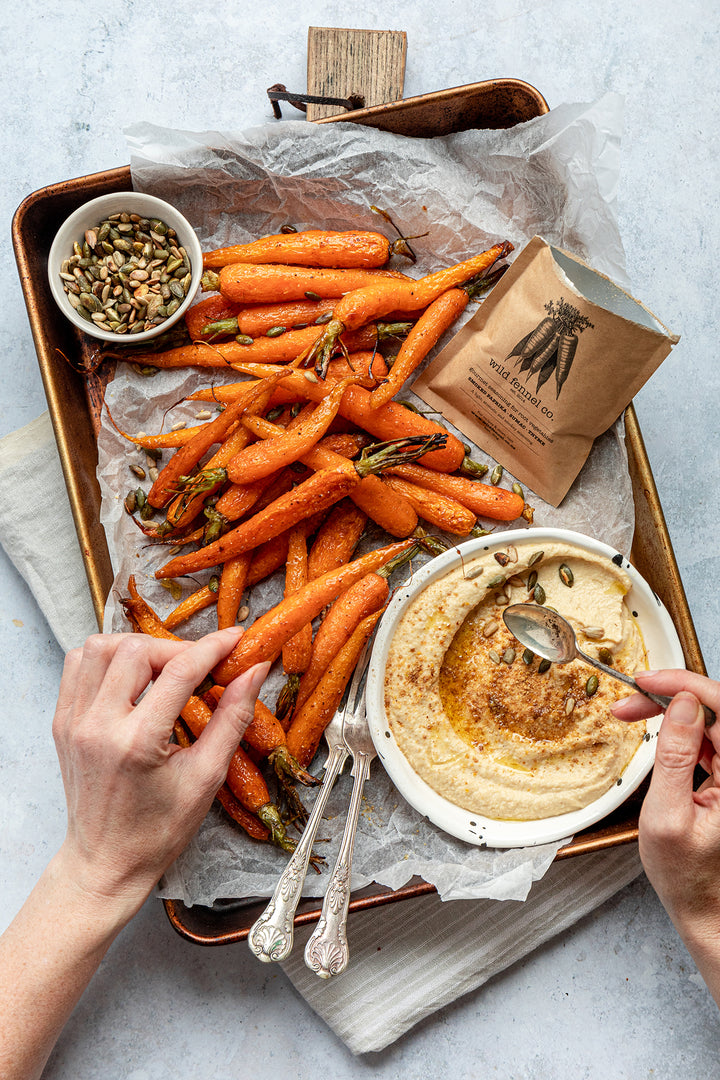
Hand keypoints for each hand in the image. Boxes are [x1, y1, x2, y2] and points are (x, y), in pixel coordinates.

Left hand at [52, 628, 269, 915]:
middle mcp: (97, 726)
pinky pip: (78, 665)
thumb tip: (256, 671)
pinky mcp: (62, 722)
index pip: (179, 672)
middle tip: (200, 665)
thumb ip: (233, 717)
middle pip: (136, 650)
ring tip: (164, 668)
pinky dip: (107, 659)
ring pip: (99, 647)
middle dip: (176, 648)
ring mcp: (73, 722)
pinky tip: (132, 677)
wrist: (107, 862)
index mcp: (137, 743)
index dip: (213, 647)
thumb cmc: (158, 830)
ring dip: (137, 647)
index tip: (236, 638)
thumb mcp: (207, 776)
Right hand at [612, 670, 719, 1002]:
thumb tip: (681, 706)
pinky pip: (703, 737)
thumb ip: (674, 756)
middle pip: (713, 709)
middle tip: (631, 696)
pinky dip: (675, 728)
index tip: (648, 681)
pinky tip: (651, 728)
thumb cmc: (685, 875)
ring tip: (631, 710)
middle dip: (671, 694)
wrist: (702, 908)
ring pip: (706, 720)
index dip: (686, 685)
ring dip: (669, 708)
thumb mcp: (667, 815)